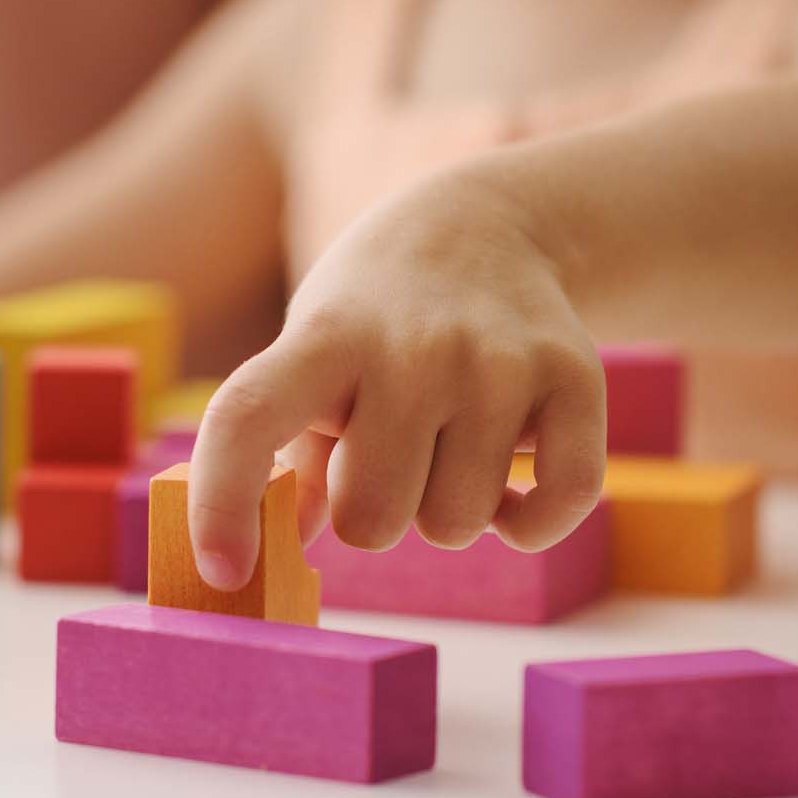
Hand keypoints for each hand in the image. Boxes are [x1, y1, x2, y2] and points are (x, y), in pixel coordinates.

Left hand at [188, 164, 606, 589]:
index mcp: (325, 337)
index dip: (221, 504)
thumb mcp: (311, 355)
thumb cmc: (375, 318)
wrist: (485, 225)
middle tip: (384, 458)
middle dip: (371, 512)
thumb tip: (281, 545)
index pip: (248, 416)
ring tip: (444, 448)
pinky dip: (527, 525)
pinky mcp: (576, 378)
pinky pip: (559, 504)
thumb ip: (291, 454)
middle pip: (372, 516)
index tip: (223, 571)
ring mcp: (501, 362)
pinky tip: (507, 489)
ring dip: (443, 511)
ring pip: (455, 524)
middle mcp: (414, 346)